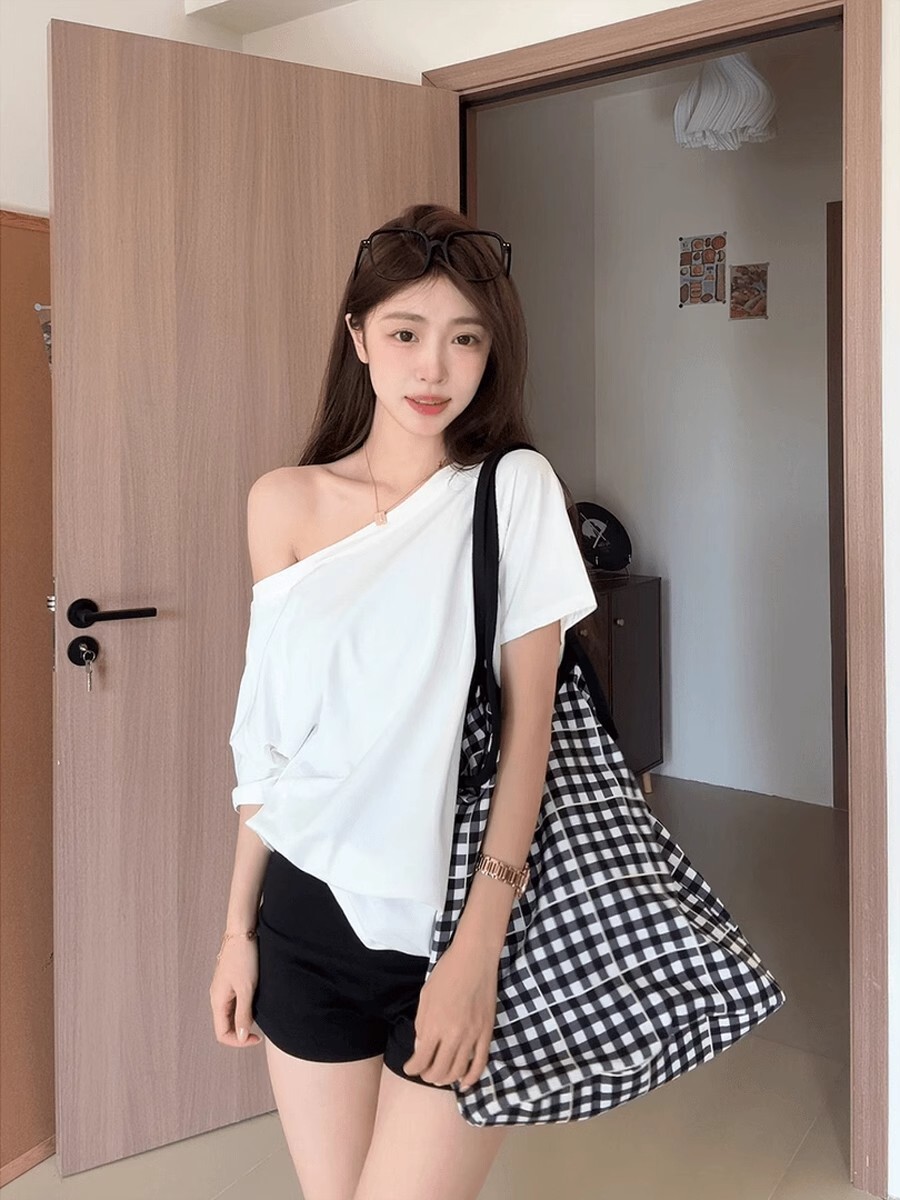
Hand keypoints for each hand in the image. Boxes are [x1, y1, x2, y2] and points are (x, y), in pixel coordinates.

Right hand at [210, 938, 261, 1047]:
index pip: (222, 1034)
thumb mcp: (246, 989)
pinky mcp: (230, 981)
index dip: (238, 1041)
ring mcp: (223, 989)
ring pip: (231, 1014)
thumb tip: (241, 1038)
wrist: (243, 932)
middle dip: (242, 1032)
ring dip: (244, 1019)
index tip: (257, 1038)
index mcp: (217, 1001)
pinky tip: (257, 1001)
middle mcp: (217, 997)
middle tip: (260, 1030)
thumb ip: (243, 1014)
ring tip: (259, 1014)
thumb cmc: (244, 958)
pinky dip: (245, 1007)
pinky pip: (235, 1003)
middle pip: (226, 1025)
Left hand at [402, 940, 497, 1089]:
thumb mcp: (426, 996)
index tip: (410, 1068)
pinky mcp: (487, 1033)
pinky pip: (480, 1063)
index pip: (421, 1060)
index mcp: (434, 1025)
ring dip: (446, 1078)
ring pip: (458, 1071)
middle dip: (428, 1076)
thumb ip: (422, 1025)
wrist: (474, 958)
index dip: (413, 1068)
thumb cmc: (446, 973)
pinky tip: (464, 1082)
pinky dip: (471, 1077)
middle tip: (424, 1072)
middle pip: (439, 1071)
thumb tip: (422, 1048)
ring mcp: (472, 1035)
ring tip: (440, 1075)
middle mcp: (453, 1035)